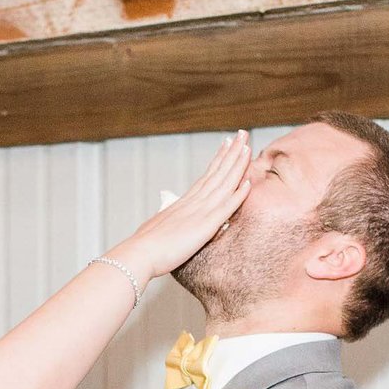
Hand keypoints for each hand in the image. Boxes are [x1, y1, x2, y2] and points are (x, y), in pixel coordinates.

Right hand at [107, 130, 252, 284]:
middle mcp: (194, 202)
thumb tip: (165, 219)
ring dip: (237, 165)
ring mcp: (200, 212)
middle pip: (217, 172)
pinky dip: (238, 194)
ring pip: (224, 183)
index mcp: (184, 202)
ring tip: (247, 147)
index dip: (219, 159)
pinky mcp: (205, 226)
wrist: (139, 254)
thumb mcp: (158, 227)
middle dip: (231, 152)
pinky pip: (226, 207)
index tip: (227, 144)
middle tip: (243, 134)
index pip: (206, 176)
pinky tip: (249, 182)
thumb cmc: (146, 247)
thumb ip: (167, 221)